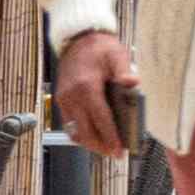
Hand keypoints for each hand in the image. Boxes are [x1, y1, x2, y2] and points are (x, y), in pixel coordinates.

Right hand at [54, 28, 137, 153]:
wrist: (78, 40)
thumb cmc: (100, 48)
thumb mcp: (117, 55)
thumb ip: (125, 70)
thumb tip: (133, 82)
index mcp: (86, 86)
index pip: (100, 118)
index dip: (110, 137)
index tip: (119, 151)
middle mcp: (71, 96)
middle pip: (85, 130)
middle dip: (100, 145)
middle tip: (116, 154)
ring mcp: (64, 99)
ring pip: (74, 130)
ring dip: (90, 142)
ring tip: (107, 149)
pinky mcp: (61, 100)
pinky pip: (69, 123)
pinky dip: (81, 133)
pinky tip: (94, 137)